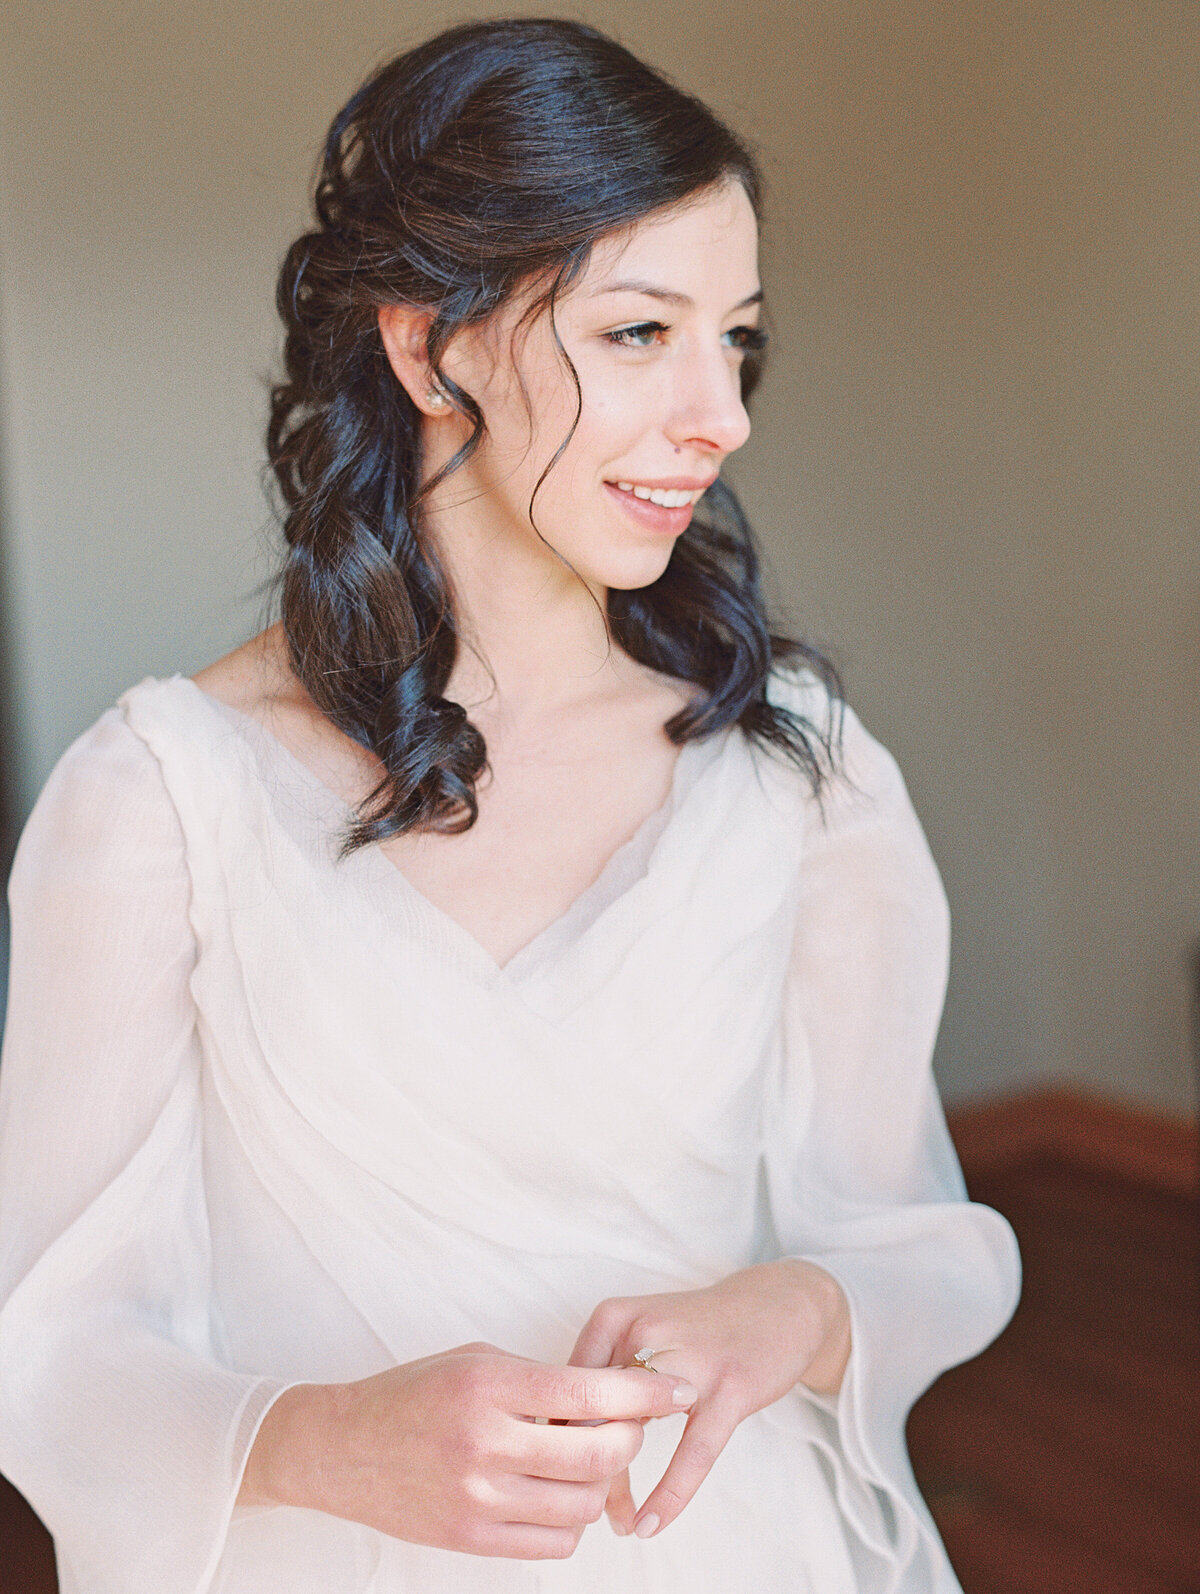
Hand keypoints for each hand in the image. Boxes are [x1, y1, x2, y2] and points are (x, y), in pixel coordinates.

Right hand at [239, 1341, 697, 1559]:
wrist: (340, 1447)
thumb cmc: (414, 1392)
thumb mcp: (478, 1361)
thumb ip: (540, 1380)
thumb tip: (610, 1397)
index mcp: (490, 1385)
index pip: (591, 1393)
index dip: (646, 1393)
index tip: (678, 1387)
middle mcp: (485, 1443)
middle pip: (599, 1455)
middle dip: (630, 1439)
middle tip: (630, 1426)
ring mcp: (477, 1498)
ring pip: (583, 1506)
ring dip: (601, 1484)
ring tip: (587, 1461)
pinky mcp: (470, 1540)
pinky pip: (553, 1544)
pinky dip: (570, 1522)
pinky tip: (557, 1495)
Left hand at [568, 1260, 850, 1538]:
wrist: (778, 1305)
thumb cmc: (699, 1330)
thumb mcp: (640, 1334)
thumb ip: (600, 1376)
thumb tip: (557, 1439)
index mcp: (613, 1317)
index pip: (564, 1391)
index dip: (554, 1440)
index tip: (557, 1475)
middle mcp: (644, 1331)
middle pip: (590, 1416)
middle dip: (582, 1469)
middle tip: (585, 1506)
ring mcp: (689, 1359)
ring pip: (631, 1436)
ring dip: (617, 1487)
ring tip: (617, 1520)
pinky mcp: (730, 1388)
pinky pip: (692, 1454)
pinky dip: (668, 1495)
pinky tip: (649, 1524)